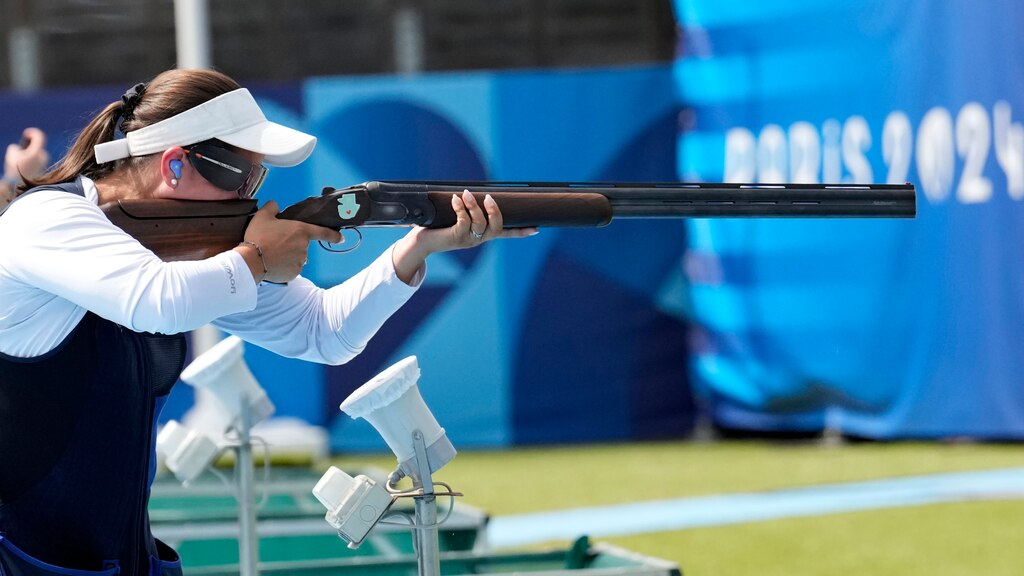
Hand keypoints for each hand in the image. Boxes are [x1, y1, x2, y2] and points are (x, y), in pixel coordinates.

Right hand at [5, 128, 48, 183]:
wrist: (22, 186)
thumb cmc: (16, 170)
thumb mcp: (12, 154)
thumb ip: (16, 147)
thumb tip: (19, 149)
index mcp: (37, 151)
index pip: (39, 136)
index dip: (32, 132)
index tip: (26, 134)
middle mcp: (43, 156)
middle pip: (36, 147)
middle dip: (28, 148)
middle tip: (19, 153)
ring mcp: (44, 164)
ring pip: (35, 155)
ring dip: (28, 156)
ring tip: (19, 163)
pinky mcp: (43, 170)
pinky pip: (36, 162)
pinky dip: (30, 162)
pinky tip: (23, 169)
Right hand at [236, 200, 342, 282]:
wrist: (251, 260)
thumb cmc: (258, 237)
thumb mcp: (262, 216)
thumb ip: (272, 207)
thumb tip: (275, 205)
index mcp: (301, 231)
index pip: (323, 232)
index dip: (334, 235)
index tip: (341, 238)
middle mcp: (304, 247)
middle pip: (301, 245)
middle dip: (291, 244)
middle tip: (275, 243)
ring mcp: (300, 261)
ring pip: (296, 258)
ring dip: (287, 256)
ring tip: (272, 254)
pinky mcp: (294, 273)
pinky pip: (291, 269)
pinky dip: (284, 267)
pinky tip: (273, 263)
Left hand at [392, 190, 537, 283]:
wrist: (421, 243)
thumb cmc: (438, 227)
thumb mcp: (456, 218)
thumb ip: (466, 210)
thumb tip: (471, 192)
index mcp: (482, 235)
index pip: (505, 234)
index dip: (520, 232)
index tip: (536, 229)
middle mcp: (478, 239)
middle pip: (496, 227)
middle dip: (495, 211)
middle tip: (488, 198)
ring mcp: (468, 240)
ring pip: (480, 223)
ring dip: (474, 206)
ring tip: (466, 194)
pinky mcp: (456, 238)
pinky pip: (464, 222)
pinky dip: (461, 208)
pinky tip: (456, 199)